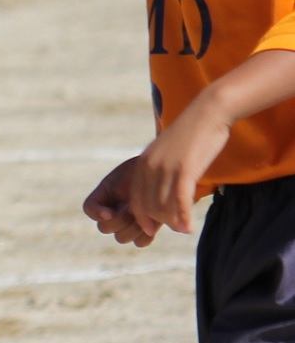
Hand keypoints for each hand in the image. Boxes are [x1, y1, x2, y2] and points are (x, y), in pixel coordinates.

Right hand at [82, 157, 158, 246]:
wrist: (169, 174)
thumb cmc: (150, 169)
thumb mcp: (133, 170)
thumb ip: (123, 186)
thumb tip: (117, 210)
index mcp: (105, 196)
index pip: (89, 208)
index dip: (97, 213)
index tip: (110, 212)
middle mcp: (112, 212)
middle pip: (105, 228)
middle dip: (120, 220)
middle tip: (133, 208)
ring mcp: (128, 224)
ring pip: (122, 237)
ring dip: (133, 228)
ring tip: (146, 214)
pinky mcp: (145, 231)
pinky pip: (140, 242)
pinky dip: (146, 235)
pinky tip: (153, 223)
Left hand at [127, 104, 231, 238]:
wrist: (208, 113)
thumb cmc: (192, 135)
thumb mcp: (168, 153)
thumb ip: (160, 170)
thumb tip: (160, 190)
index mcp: (142, 163)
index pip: (135, 199)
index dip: (142, 218)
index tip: (150, 229)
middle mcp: (149, 167)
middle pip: (148, 206)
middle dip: (160, 221)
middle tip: (174, 227)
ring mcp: (166, 168)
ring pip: (163, 206)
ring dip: (173, 222)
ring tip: (183, 228)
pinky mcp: (185, 169)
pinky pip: (180, 201)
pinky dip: (183, 218)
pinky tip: (188, 229)